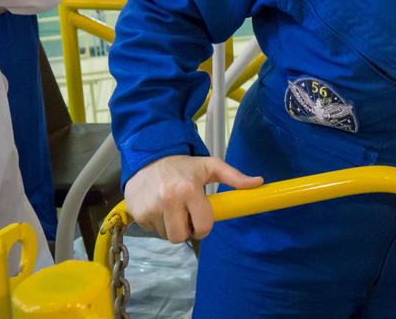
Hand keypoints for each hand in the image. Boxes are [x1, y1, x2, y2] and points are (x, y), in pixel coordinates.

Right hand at [124, 155, 262, 242]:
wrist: (149, 157)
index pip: (203, 226)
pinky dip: (158, 224)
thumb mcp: (211, 166)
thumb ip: (234, 176)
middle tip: (187, 217)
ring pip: (166, 236)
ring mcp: (149, 209)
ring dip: (171, 227)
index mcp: (188, 190)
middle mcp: (167, 201)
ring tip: (173, 209)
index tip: (202, 220)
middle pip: (181, 237)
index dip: (204, 227)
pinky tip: (159, 208)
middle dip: (186, 230)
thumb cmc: (184, 165)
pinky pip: (152, 231)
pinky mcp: (136, 214)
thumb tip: (259, 182)